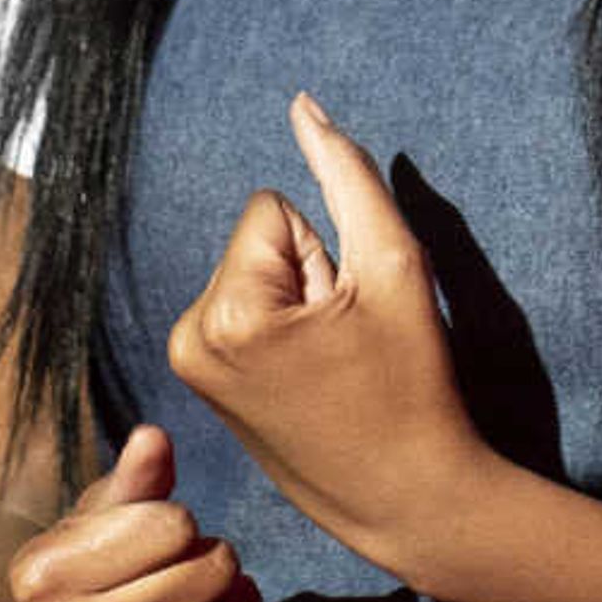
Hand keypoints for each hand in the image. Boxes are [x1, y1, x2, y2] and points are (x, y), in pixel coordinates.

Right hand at [0, 424, 268, 601]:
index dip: (179, 526)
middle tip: (201, 571)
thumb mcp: (82, 534)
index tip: (161, 542)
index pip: (171, 525)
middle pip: (208, 572)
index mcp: (47, 578)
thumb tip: (154, 437)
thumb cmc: (74, 596)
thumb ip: (126, 487)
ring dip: (239, 600)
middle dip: (217, 562)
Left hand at [167, 93, 497, 571]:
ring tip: (331, 365)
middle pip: (258, 239)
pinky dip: (281, 331)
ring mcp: (189, 367)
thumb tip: (302, 103)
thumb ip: (346, 174)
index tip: (348, 319)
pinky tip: (311, 380)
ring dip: (298, 304)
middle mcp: (189, 339)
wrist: (407, 498)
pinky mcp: (201, 383)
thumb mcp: (394, 265)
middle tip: (343, 347)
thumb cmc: (412, 384)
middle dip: (308, 276)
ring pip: (254, 273)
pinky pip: (244, 309)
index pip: (272, 209)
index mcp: (227, 314)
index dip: (326, 252)